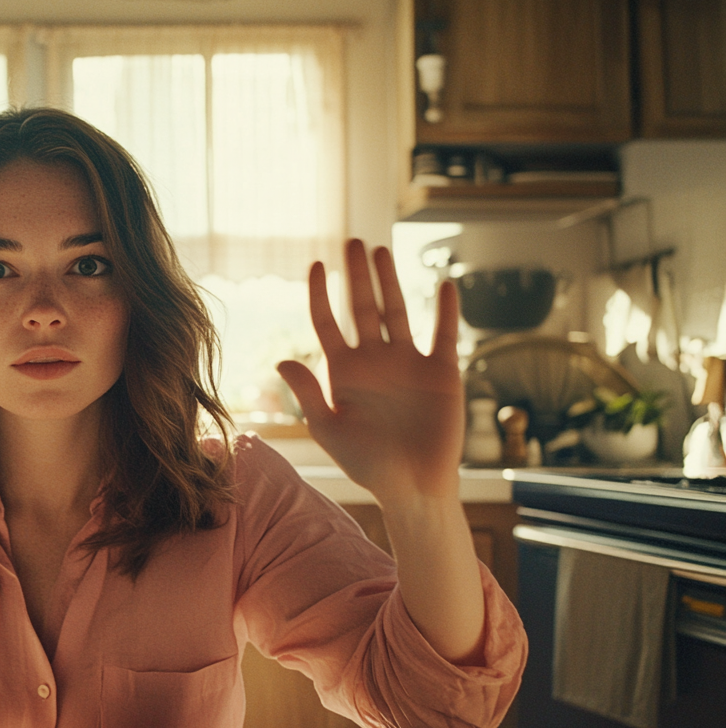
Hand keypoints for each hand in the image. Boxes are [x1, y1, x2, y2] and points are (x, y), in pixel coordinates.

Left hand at [277, 239, 463, 505]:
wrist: (412, 486)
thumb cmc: (367, 463)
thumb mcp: (330, 428)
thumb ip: (308, 394)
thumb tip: (282, 361)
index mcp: (344, 372)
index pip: (327, 323)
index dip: (320, 294)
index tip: (315, 265)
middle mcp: (375, 361)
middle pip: (363, 308)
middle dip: (356, 276)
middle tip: (352, 242)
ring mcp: (408, 363)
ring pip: (398, 311)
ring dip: (391, 282)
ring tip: (382, 251)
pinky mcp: (442, 372)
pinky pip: (444, 334)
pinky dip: (444, 310)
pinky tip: (442, 285)